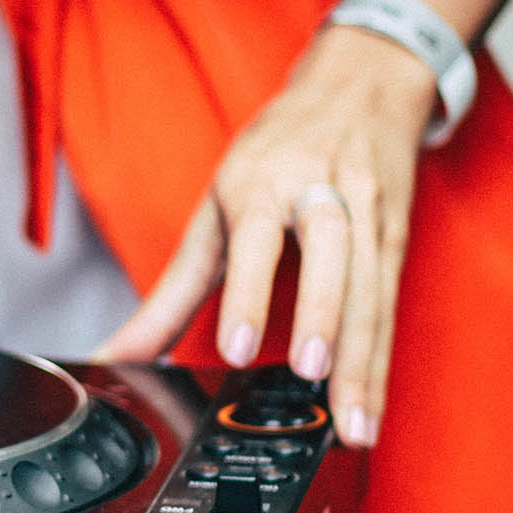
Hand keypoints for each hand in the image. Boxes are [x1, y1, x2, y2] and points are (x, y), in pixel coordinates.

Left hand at [96, 25, 436, 445]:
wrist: (360, 86)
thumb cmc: (276, 154)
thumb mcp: (215, 210)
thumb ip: (170, 293)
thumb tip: (116, 354)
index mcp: (263, 182)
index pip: (257, 237)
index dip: (249, 291)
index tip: (236, 348)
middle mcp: (321, 192)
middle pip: (331, 255)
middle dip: (323, 318)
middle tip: (311, 376)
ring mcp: (368, 213)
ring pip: (371, 290)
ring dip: (363, 362)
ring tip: (353, 425)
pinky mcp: (397, 237)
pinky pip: (390, 307)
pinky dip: (381, 362)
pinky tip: (372, 408)